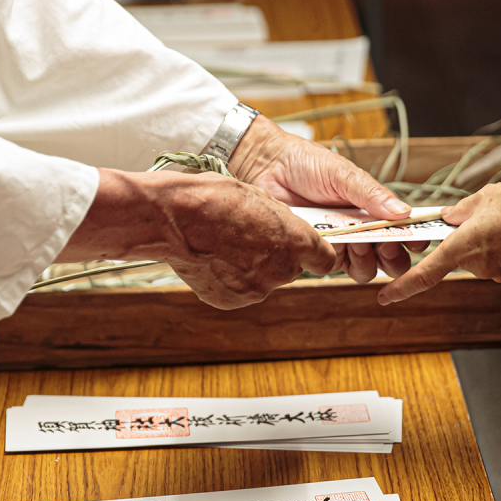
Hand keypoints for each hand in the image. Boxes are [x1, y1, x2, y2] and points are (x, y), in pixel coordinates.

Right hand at [61, 169, 337, 309]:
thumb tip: (288, 236)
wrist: (175, 218)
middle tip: (251, 240)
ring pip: (264, 281)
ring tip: (226, 247)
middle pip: (291, 271)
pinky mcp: (231, 301)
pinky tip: (214, 260)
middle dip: (278, 259)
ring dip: (252, 269)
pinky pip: (239, 292)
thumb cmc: (216, 199)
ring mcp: (255, 289)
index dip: (315, 254)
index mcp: (295, 242)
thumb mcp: (261, 199)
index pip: (326, 261)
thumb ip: (283, 224)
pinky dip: (230, 280)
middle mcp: (281, 271)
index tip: (306, 250)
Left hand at [229, 117, 422, 281]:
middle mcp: (360, 230)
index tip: (416, 239)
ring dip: (366, 260)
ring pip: (365, 271)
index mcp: (374, 209)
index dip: (414, 240)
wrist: (267, 166)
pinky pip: (334, 267)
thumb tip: (404, 212)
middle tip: (384, 242)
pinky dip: (337, 257)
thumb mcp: (345, 174)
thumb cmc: (307, 164)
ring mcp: (340, 243)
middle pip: (390, 261)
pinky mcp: (316, 251)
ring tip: (356, 240)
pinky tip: (333, 240)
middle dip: (393, 257)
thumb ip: (373, 194)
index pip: (403, 232)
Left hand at [377, 173, 500, 304]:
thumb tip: (445, 222)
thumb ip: (456, 214)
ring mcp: (497, 273)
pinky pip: (497, 264)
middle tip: (485, 220)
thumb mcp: (481, 198)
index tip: (383, 297)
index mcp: (462, 246)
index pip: (424, 274)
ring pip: (478, 261)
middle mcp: (478, 265)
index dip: (401, 287)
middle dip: (463, 242)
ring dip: (484, 245)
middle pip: (457, 258)